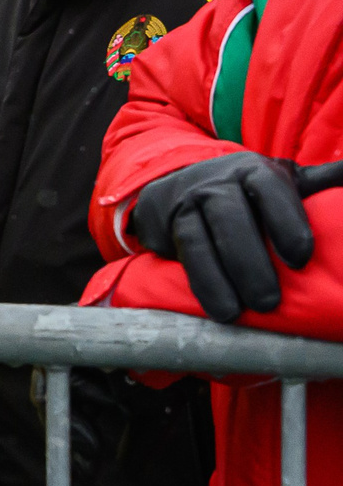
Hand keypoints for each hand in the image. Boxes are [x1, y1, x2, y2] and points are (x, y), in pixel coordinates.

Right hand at [130, 150, 342, 322]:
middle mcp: (217, 184)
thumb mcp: (282, 179)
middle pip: (230, 218)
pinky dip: (199, 284)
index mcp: (254, 171)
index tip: (300, 258)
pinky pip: (182, 257)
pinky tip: (216, 308)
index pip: (269, 190)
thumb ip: (320, 181)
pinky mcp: (166, 228)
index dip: (285, 222)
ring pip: (199, 240)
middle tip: (269, 302)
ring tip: (236, 314)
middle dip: (249, 262)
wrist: (177, 184)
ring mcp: (187, 205)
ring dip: (217, 279)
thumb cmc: (246, 191)